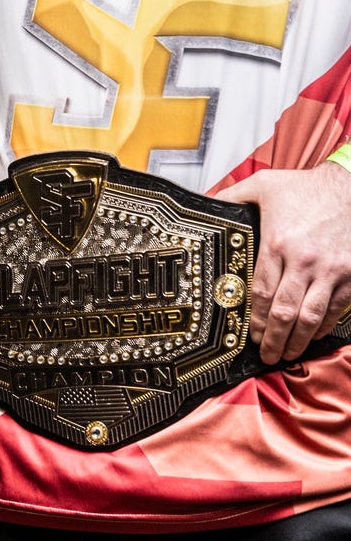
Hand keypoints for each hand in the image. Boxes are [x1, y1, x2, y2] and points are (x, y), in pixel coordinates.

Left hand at [217, 161, 350, 364]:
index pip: (262, 292)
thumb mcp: (261, 185)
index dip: (255, 319)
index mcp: (278, 242)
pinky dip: (323, 327)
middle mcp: (304, 261)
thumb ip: (231, 197)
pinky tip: (312, 335)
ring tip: (288, 354)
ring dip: (298, 341)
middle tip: (266, 355)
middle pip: (285, 312)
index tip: (250, 334)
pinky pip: (335, 309)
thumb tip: (204, 205)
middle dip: (274, 339)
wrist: (349, 186)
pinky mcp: (350, 275)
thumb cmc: (304, 187)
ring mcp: (330, 271)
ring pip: (311, 317)